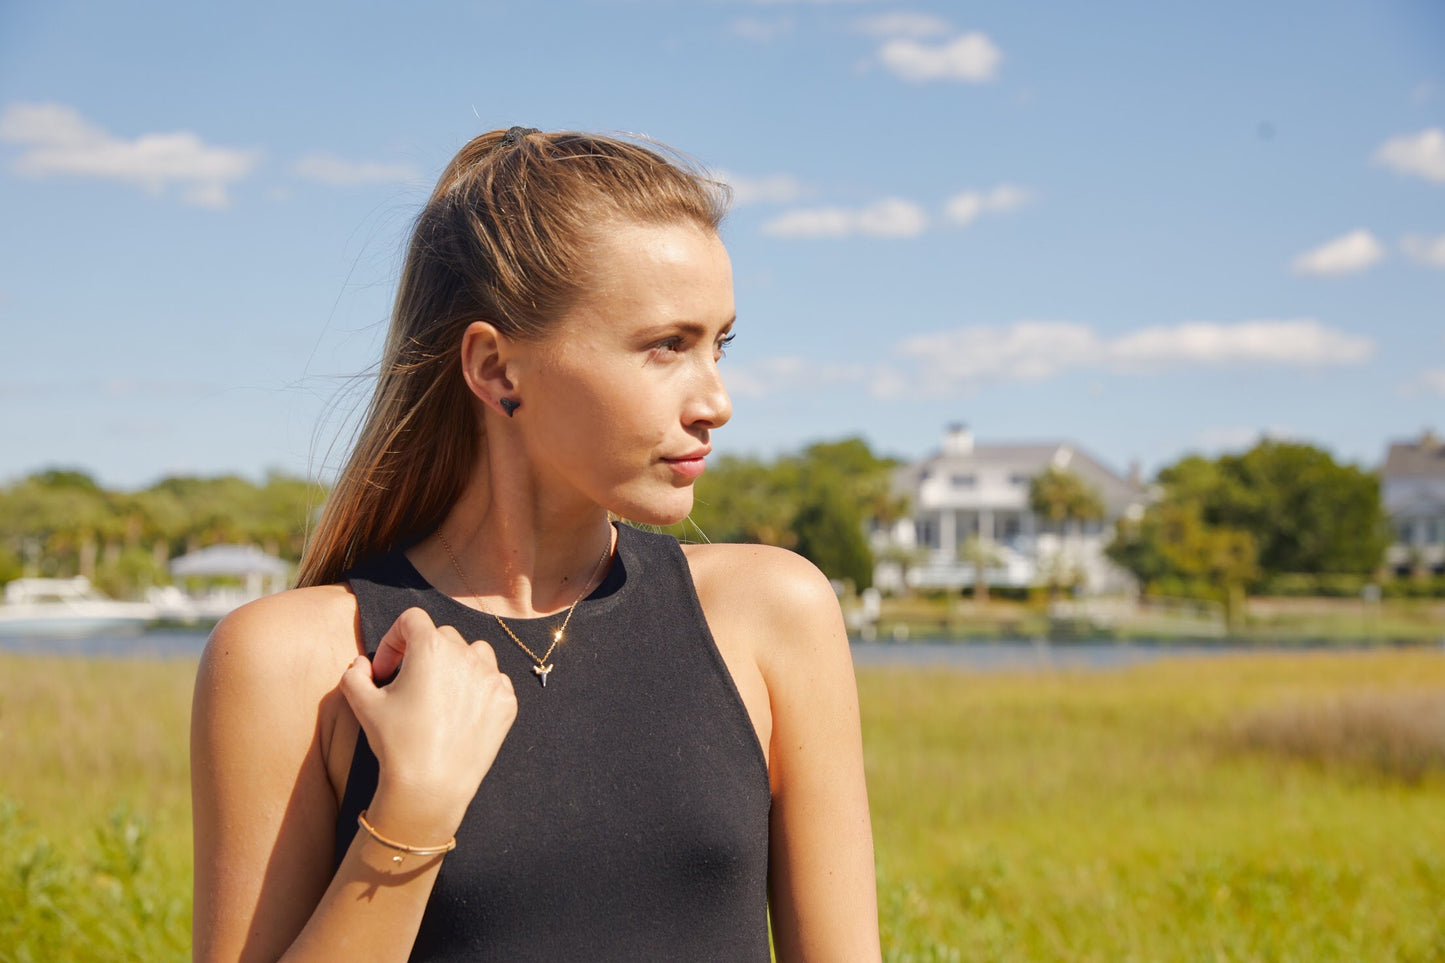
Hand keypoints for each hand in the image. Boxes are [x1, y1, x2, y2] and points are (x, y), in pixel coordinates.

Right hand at [338, 607, 516, 837]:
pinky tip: (461, 712)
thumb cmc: (395, 743)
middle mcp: (466, 655)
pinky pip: (494, 682)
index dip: (394, 640)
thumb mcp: (362, 704)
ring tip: (440, 693)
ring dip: (456, 664)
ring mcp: (491, 678)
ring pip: (475, 653)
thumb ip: (355, 674)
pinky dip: (478, 689)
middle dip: (422, 655)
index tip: (386, 670)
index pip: (412, 620)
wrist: (430, 787)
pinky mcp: (506, 701)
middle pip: (443, 637)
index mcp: (431, 647)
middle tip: (409, 686)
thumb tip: (362, 665)